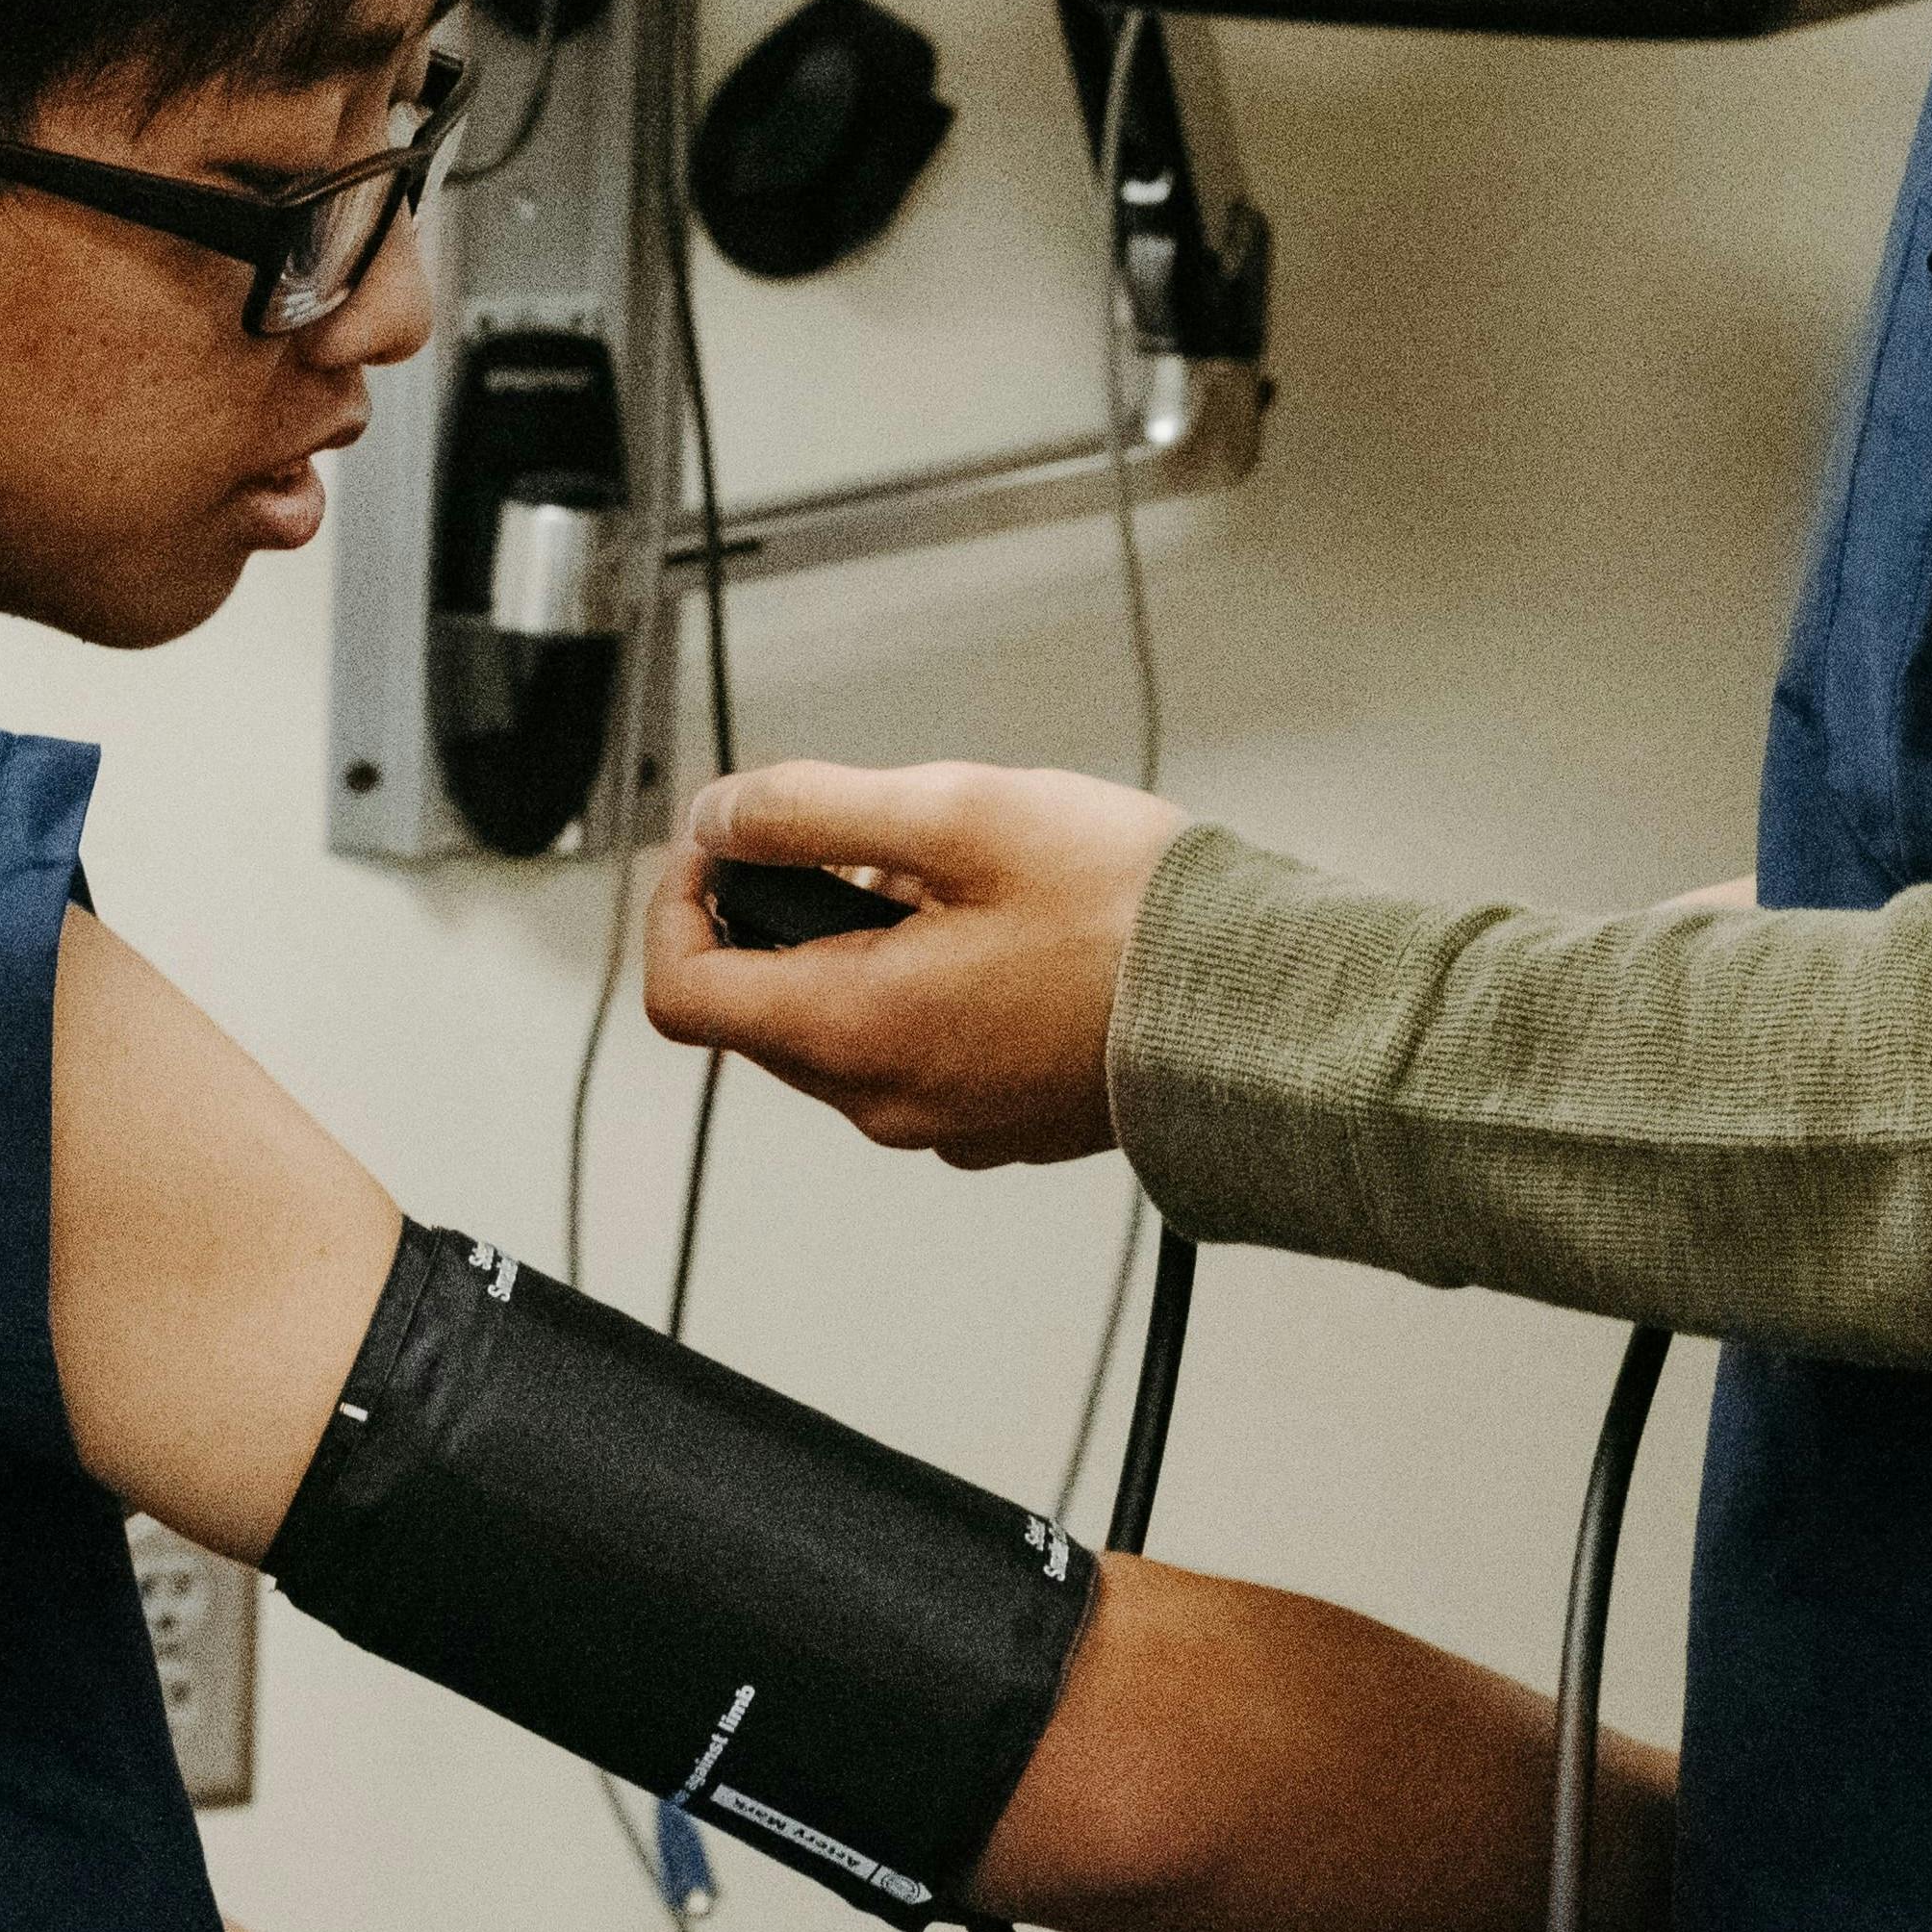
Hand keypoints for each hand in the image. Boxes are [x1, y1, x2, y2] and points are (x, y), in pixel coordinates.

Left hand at [639, 761, 1188, 1166]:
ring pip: (838, 1028)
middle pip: (759, 1008)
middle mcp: (883, 1100)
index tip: (725, 843)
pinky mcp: (997, 1121)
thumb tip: (720, 818)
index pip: (682, 992)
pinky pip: (912, 1051)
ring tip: (951, 876)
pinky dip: (915, 985)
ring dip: (854, 944)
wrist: (1255, 1004)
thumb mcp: (955, 816)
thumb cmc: (1126, 914)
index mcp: (852, 1030)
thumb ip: (814, 811)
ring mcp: (943, 1121)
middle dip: (784, 910)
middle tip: (867, 840)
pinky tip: (995, 929)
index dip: (676, 902)